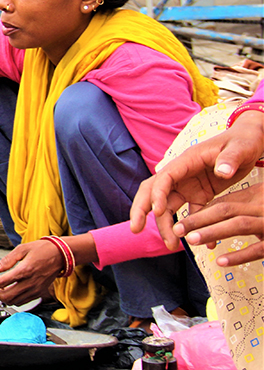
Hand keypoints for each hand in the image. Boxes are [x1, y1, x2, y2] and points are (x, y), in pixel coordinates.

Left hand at [0, 240, 64, 305]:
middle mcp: (30, 283)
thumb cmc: (42, 249)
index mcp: (24, 270)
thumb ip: (7, 260)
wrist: (62, 255)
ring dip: (2, 297)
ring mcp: (36, 290)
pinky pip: (23, 301)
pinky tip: (9, 291)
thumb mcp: (22, 249)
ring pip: (14, 301)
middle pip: (6, 296)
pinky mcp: (39, 293)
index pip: (1, 282)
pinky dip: (13, 299)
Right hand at [129, 111, 263, 249]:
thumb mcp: (241, 147)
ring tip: (171, 246)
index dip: (157, 194)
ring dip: (166, 226)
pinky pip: (191, 215)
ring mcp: (188, 186)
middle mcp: (181, 175)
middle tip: (135, 229)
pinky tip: (202, 244)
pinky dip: (193, 229)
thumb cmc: (244, 140)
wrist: (250, 142)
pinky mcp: (199, 196)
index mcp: (186, 161)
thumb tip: (223, 171)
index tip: (158, 212)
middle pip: (153, 192)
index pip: (164, 178)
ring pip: (168, 207)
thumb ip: (231, 159)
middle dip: (141, 210)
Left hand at [173, 184, 263, 265]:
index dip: (202, 213)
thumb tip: (212, 219)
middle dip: (199, 220)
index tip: (183, 223)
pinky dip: (239, 256)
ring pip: (240, 224)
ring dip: (212, 232)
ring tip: (191, 240)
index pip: (224, 202)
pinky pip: (259, 249)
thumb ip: (245, 210)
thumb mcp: (263, 205)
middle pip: (226, 209)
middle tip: (177, 229)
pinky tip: (220, 261)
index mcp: (259, 194)